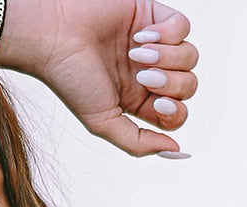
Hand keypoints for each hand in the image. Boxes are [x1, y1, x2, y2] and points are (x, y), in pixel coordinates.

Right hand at [1, 1, 197, 157]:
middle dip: (171, 82)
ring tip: (136, 53)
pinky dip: (168, 32)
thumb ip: (137, 143)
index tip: (155, 103)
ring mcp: (153, 44)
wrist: (56, 36)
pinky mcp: (152, 14)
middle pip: (188, 85)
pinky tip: (140, 36)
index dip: (175, 111)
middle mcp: (148, 73)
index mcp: (137, 101)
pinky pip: (183, 26)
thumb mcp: (102, 122)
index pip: (176, 114)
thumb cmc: (72, 79)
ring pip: (190, 56)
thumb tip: (175, 152)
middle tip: (141, 75)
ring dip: (168, 57)